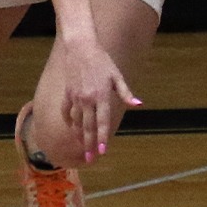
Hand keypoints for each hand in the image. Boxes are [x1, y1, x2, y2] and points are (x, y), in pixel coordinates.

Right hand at [39, 37, 139, 162]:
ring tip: (83, 148)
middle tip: (90, 159)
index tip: (102, 152)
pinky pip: (67, 112)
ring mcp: (76, 97)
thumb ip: (125, 93)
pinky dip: (69, 122)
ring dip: (80, 136)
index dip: (102, 138)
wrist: (80, 48)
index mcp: (102, 96)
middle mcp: (88, 99)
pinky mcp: (68, 94)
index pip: (102, 121)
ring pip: (77, 122)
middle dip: (89, 144)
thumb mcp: (116, 76)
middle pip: (88, 126)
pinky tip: (72, 129)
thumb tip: (138, 104)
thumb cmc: (102, 61)